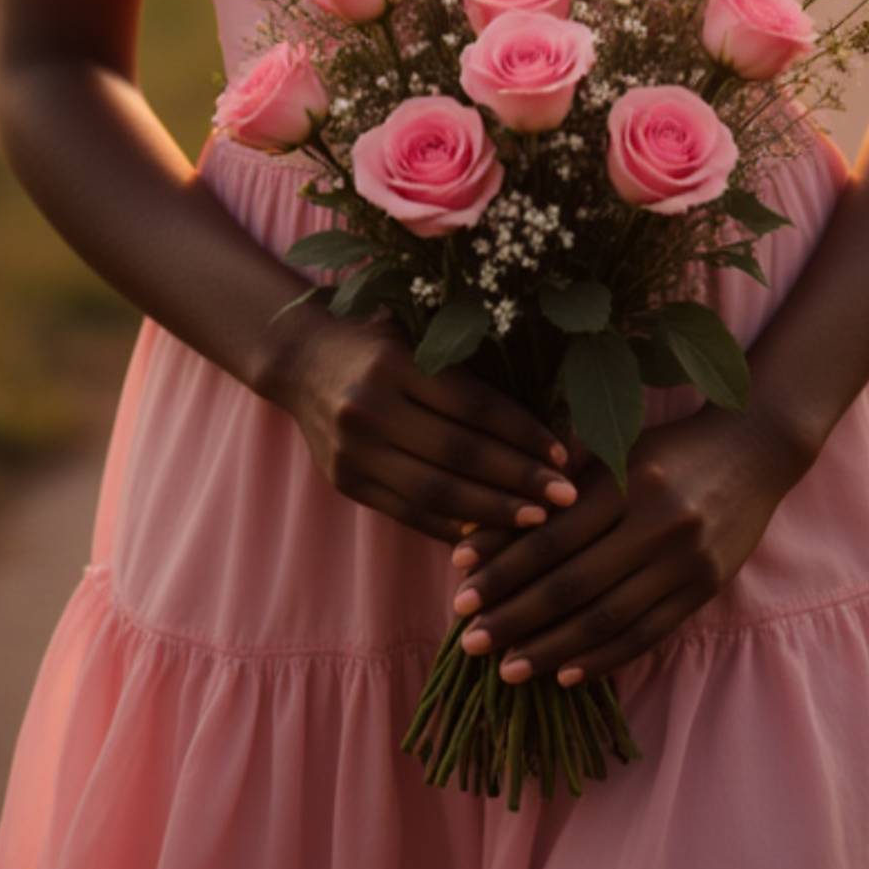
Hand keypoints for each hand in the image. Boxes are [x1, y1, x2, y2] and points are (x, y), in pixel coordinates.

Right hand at [268, 307, 577, 546]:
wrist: (301, 361)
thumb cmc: (381, 341)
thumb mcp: (419, 335)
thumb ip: (470, 366)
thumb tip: (549, 407)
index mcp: (394, 362)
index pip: (474, 405)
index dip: (523, 432)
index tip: (563, 454)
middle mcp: (368, 407)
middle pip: (459, 454)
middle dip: (518, 479)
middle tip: (566, 497)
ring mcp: (352, 450)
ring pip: (435, 493)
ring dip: (493, 512)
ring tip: (538, 521)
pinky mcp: (346, 482)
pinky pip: (409, 513)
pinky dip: (454, 527)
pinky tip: (491, 534)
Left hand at [444, 408, 804, 687]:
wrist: (755, 448)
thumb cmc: (668, 448)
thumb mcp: (612, 452)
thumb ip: (553, 494)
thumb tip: (479, 539)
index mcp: (627, 481)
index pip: (551, 538)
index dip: (502, 571)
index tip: (460, 596)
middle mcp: (659, 523)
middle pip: (573, 585)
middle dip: (515, 619)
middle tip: (469, 643)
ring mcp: (686, 561)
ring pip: (607, 619)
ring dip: (551, 650)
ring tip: (507, 670)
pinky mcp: (705, 589)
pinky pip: (645, 634)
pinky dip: (603, 660)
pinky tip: (565, 675)